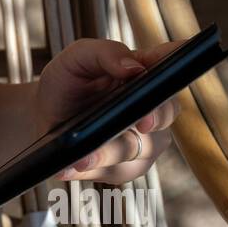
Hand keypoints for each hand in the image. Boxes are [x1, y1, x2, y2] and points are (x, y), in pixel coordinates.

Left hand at [35, 38, 181, 184]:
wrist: (45, 115)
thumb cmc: (68, 81)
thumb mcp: (77, 58)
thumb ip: (105, 53)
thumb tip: (133, 68)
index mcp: (146, 71)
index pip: (172, 64)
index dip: (182, 64)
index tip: (180, 65)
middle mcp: (153, 106)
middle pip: (165, 113)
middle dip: (154, 119)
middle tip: (142, 123)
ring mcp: (145, 139)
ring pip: (137, 150)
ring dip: (108, 155)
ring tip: (81, 159)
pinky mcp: (128, 166)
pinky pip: (115, 172)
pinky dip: (90, 170)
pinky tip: (67, 169)